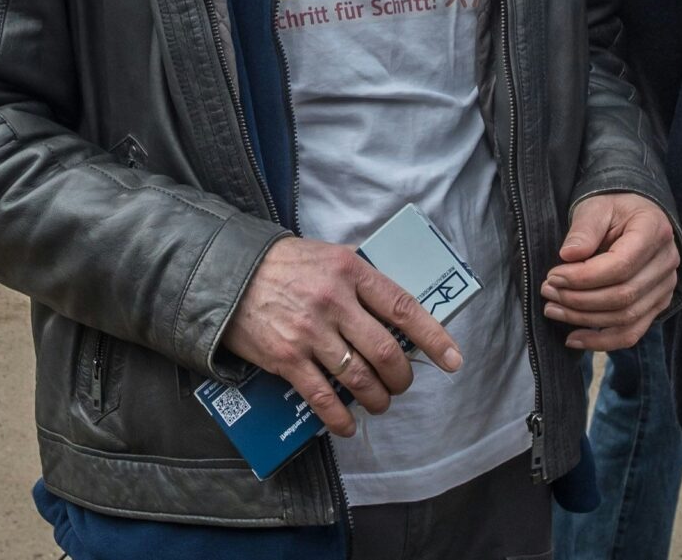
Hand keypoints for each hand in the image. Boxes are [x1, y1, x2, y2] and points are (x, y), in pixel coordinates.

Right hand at [220, 237, 461, 437]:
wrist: (229, 274)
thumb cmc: (287, 266)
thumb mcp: (329, 257)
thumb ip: (362, 281)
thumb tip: (397, 316)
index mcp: (350, 271)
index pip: (402, 307)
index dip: (433, 337)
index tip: (452, 360)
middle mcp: (334, 301)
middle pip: (386, 351)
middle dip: (401, 378)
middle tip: (400, 384)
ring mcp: (310, 332)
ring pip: (360, 378)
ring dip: (377, 399)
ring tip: (379, 402)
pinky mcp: (287, 358)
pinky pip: (323, 397)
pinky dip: (341, 417)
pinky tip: (348, 424)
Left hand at [542, 192, 678, 350]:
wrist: (634, 215)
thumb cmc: (613, 208)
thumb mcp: (596, 207)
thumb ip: (583, 229)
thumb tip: (567, 256)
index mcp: (654, 230)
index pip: (620, 265)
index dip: (583, 277)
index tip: (553, 275)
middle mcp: (666, 262)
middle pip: (623, 295)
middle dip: (579, 299)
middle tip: (547, 291)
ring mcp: (665, 287)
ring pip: (626, 317)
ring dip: (584, 319)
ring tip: (553, 309)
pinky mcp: (657, 304)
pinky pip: (632, 333)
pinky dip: (602, 342)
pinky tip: (574, 338)